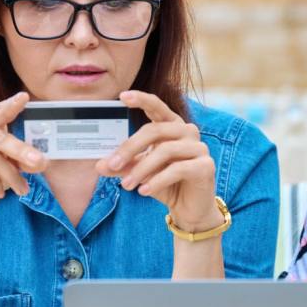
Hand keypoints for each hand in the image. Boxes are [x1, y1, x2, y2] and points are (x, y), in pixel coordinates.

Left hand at [95, 91, 220, 231]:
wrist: (190, 210)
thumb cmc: (166, 185)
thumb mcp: (140, 173)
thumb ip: (123, 166)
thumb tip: (100, 164)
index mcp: (172, 126)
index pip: (157, 106)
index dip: (141, 99)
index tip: (122, 96)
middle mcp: (188, 132)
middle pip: (155, 130)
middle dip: (130, 148)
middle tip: (112, 164)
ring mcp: (199, 148)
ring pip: (165, 150)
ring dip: (141, 169)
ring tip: (127, 185)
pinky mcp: (205, 166)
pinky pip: (177, 169)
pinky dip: (157, 181)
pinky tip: (143, 191)